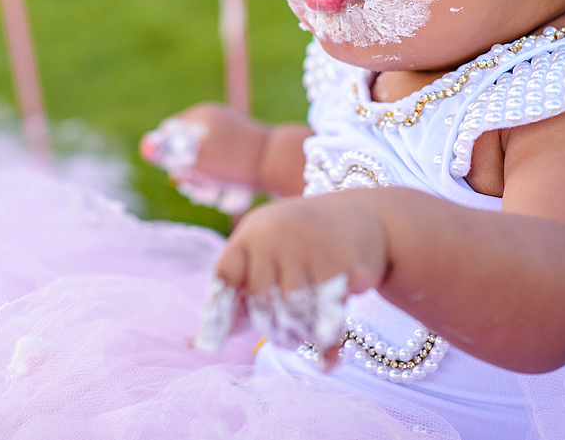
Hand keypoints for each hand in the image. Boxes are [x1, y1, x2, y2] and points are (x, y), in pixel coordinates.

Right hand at [140, 103, 268, 213]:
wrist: (281, 166)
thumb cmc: (236, 162)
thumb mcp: (197, 159)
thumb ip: (169, 153)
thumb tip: (145, 146)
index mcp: (202, 116)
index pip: (168, 135)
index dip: (170, 157)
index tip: (184, 172)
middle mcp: (215, 123)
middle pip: (185, 153)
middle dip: (191, 176)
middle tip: (203, 189)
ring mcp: (230, 139)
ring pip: (204, 167)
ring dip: (207, 186)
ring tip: (219, 194)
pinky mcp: (242, 157)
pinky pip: (222, 173)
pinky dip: (224, 186)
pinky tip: (234, 195)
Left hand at [197, 192, 388, 362]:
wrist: (362, 215)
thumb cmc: (300, 244)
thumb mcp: (267, 251)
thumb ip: (239, 289)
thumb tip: (202, 342)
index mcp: (251, 234)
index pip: (226, 273)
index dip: (218, 311)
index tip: (210, 344)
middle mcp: (276, 234)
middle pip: (262, 302)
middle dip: (273, 330)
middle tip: (287, 341)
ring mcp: (310, 244)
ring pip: (295, 311)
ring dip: (301, 334)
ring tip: (306, 336)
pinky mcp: (343, 260)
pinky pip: (330, 314)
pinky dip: (331, 338)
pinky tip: (331, 348)